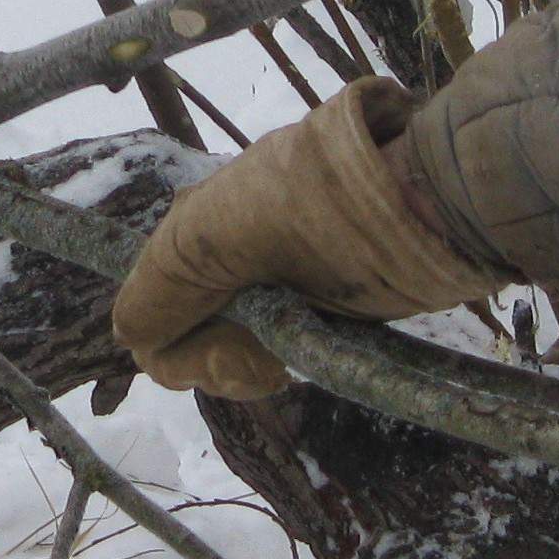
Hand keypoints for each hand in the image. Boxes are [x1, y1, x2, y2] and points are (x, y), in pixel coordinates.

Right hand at [110, 80, 506, 397]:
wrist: (432, 196)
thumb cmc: (326, 206)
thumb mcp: (225, 231)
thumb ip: (166, 281)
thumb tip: (126, 334)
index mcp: (195, 229)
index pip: (151, 321)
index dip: (186, 354)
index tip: (242, 352)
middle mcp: (226, 252)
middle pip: (192, 341)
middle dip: (225, 362)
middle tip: (277, 356)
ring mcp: (274, 279)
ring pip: (236, 349)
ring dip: (259, 362)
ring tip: (305, 345)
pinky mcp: (318, 299)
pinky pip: (279, 345)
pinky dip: (289, 356)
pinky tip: (319, 346)